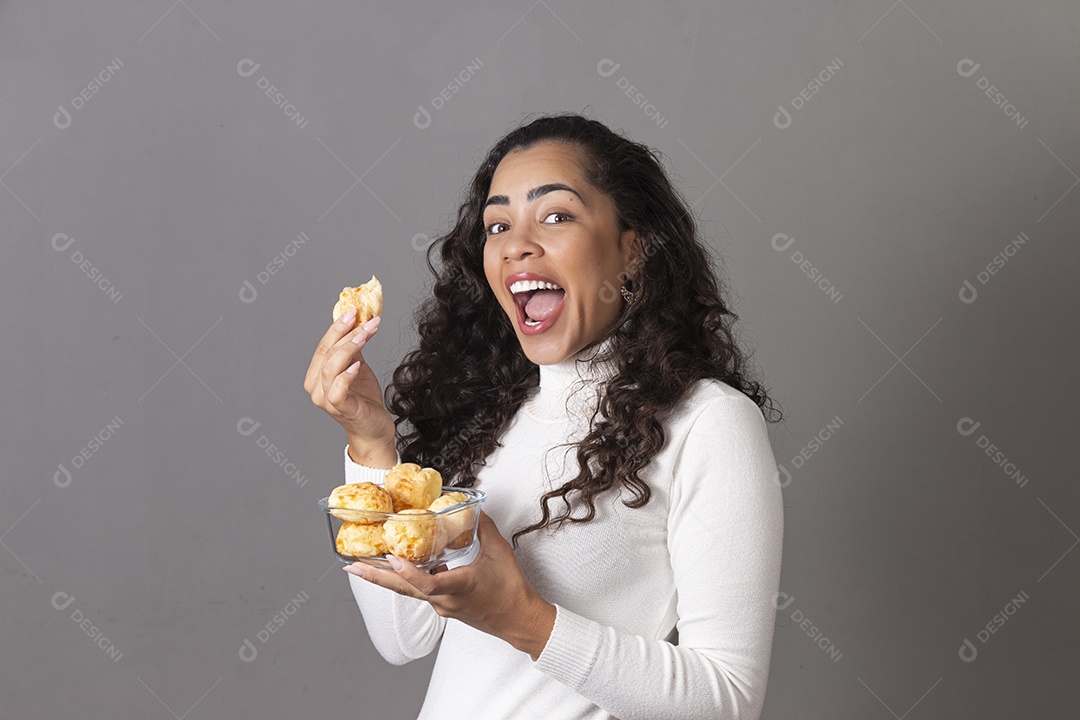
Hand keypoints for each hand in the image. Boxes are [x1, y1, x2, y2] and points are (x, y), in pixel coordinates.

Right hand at [303, 308, 394, 464]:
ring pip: (331, 368)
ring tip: (366, 335)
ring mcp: (326, 400)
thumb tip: (357, 320)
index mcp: (316, 376)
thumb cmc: (364, 399)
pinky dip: (346, 375)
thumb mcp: (358, 367)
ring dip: (350, 348)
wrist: (374, 428)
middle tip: (368, 321)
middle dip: (348, 334)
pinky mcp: (340, 410)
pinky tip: (358, 365)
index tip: (353, 311)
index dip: (337, 328)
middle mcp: (315, 388)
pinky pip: (337, 390)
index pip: (323, 346)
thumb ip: (353, 348)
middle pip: (327, 354)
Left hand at [344, 511, 556, 659]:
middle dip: (376, 577)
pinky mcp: (445, 607)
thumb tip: (474, 508)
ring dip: (387, 578)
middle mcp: (445, 600)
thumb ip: (484, 528)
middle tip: (352, 567)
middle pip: (404, 589)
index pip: (428, 583)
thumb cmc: (511, 591)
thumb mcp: (500, 553)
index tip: (391, 558)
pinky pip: (421, 591)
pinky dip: (408, 578)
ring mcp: (443, 606)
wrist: (519, 620)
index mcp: (459, 587)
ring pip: (409, 591)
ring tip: (363, 566)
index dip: (407, 572)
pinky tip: (402, 565)